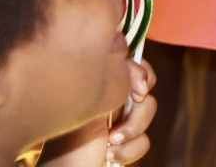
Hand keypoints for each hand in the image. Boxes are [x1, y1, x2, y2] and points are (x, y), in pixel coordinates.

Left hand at [42, 57, 157, 166]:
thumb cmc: (67, 141)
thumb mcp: (87, 104)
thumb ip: (109, 81)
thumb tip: (130, 63)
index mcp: (105, 87)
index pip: (133, 67)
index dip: (142, 74)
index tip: (139, 89)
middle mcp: (115, 102)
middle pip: (146, 93)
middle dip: (139, 110)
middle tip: (123, 118)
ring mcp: (123, 124)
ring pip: (148, 117)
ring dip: (132, 130)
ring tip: (111, 140)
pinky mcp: (128, 145)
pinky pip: (145, 142)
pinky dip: (129, 150)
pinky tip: (111, 154)